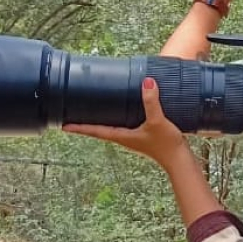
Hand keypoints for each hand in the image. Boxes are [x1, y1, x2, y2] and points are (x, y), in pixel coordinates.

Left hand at [63, 78, 186, 167]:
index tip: (63, 125)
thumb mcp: (157, 121)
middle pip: (99, 129)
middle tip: (72, 114)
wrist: (179, 159)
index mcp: (121, 136)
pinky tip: (122, 110)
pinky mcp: (142, 135)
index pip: (95, 131)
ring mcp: (132, 138)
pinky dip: (117, 117)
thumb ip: (151, 102)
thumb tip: (147, 82)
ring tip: (91, 110)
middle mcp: (123, 138)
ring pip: (111, 127)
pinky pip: (123, 125)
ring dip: (101, 120)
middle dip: (86, 122)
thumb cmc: (166, 144)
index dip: (79, 127)